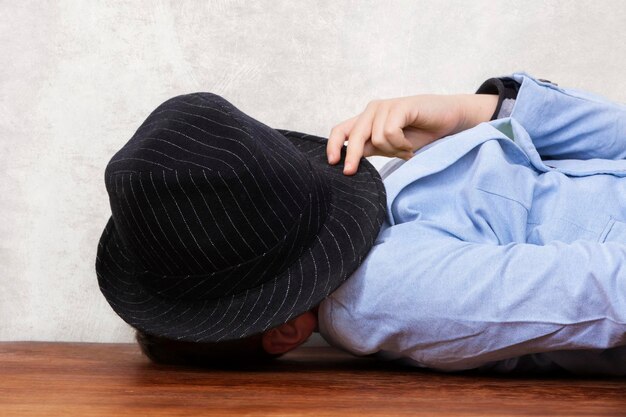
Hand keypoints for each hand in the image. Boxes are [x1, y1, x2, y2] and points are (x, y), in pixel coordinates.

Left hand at [326, 94, 497, 174]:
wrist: (448, 123)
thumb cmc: (419, 134)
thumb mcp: (389, 147)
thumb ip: (370, 149)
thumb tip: (347, 162)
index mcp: (367, 121)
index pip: (341, 130)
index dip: (333, 145)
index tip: (332, 163)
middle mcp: (372, 111)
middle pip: (354, 135)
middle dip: (351, 156)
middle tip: (351, 172)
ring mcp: (385, 106)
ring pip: (376, 138)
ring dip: (393, 150)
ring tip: (405, 150)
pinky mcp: (400, 106)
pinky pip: (390, 132)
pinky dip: (401, 144)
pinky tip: (410, 145)